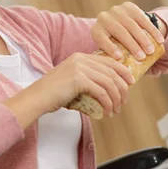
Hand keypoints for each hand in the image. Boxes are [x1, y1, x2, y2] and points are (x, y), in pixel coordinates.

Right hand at [4, 53, 134, 126]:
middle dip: (122, 88)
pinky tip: (107, 112)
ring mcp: (79, 68)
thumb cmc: (53, 94)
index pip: (109, 61)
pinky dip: (108, 103)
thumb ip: (87, 78)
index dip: (123, 72)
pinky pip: (101, 91)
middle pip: (112, 71)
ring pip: (109, 82)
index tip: (130, 83)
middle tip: (124, 102)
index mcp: (80, 57)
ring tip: (115, 110)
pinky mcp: (78, 79)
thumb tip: (107, 87)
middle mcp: (81, 59)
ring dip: (116, 98)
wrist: (36, 98)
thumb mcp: (72, 81)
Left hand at [92, 2, 165, 60]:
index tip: (120, 57)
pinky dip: (152, 31)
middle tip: (142, 57)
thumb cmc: (115, 43)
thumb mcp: (109, 49)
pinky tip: (160, 40)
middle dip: (132, 45)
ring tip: (150, 51)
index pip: (101, 39)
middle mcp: (104, 18)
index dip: (110, 48)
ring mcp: (117, 11)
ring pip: (132, 25)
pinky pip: (143, 19)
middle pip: (120, 32)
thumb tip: (125, 80)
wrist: (119, 22)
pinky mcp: (130, 7)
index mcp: (96, 30)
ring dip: (143, 39)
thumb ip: (113, 59)